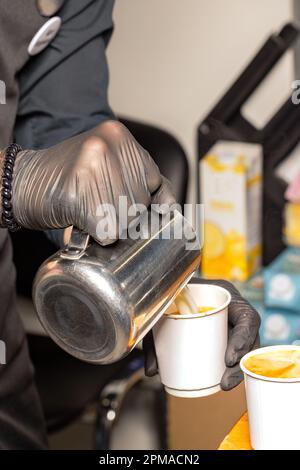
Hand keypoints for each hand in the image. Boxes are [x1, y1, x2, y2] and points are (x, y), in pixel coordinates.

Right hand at [10, 120, 175, 243]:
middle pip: (141, 203)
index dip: (147, 201)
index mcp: (119, 136)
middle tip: (100, 207)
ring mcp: (95, 170)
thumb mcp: (106, 164)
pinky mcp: (81, 196)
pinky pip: (108, 231)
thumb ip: (136, 176)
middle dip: (125, 214)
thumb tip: (169, 207)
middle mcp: (109, 147)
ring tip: (89, 211)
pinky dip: (97, 234)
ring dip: (111, 225)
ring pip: (127, 219)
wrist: (22, 181)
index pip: (155, 180)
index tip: (135, 209)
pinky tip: (83, 222)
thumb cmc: (66, 177)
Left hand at [143, 278, 260, 390]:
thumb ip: (155, 333)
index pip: (247, 317)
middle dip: (240, 364)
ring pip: (245, 348)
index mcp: (225, 295)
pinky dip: (229, 367)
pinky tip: (222, 381)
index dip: (243, 339)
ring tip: (223, 385)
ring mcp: (231, 322)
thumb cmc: (171, 292)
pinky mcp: (225, 334)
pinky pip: (234, 351)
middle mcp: (232, 309)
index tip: (228, 360)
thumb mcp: (164, 305)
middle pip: (250, 338)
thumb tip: (152, 371)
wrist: (171, 287)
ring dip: (237, 370)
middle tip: (224, 382)